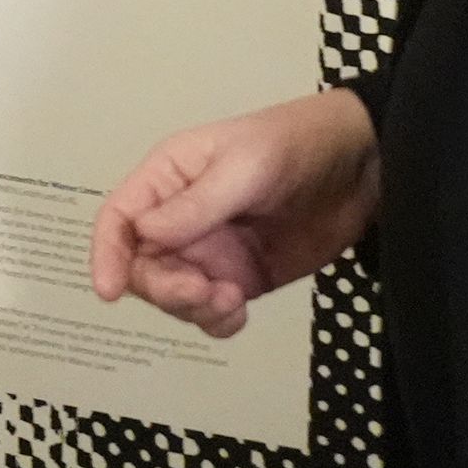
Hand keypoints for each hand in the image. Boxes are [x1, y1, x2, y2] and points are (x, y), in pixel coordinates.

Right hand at [89, 88, 378, 339]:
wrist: (361, 168)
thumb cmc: (297, 145)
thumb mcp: (243, 168)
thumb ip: (195, 205)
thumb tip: (144, 235)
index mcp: (169, 178)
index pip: (120, 219)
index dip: (107, 254)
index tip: (110, 290)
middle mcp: (180, 218)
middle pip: (142, 267)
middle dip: (164, 288)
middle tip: (203, 291)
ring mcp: (209, 251)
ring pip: (173, 295)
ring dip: (192, 309)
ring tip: (231, 300)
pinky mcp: (239, 278)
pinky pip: (209, 312)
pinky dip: (215, 322)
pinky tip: (237, 313)